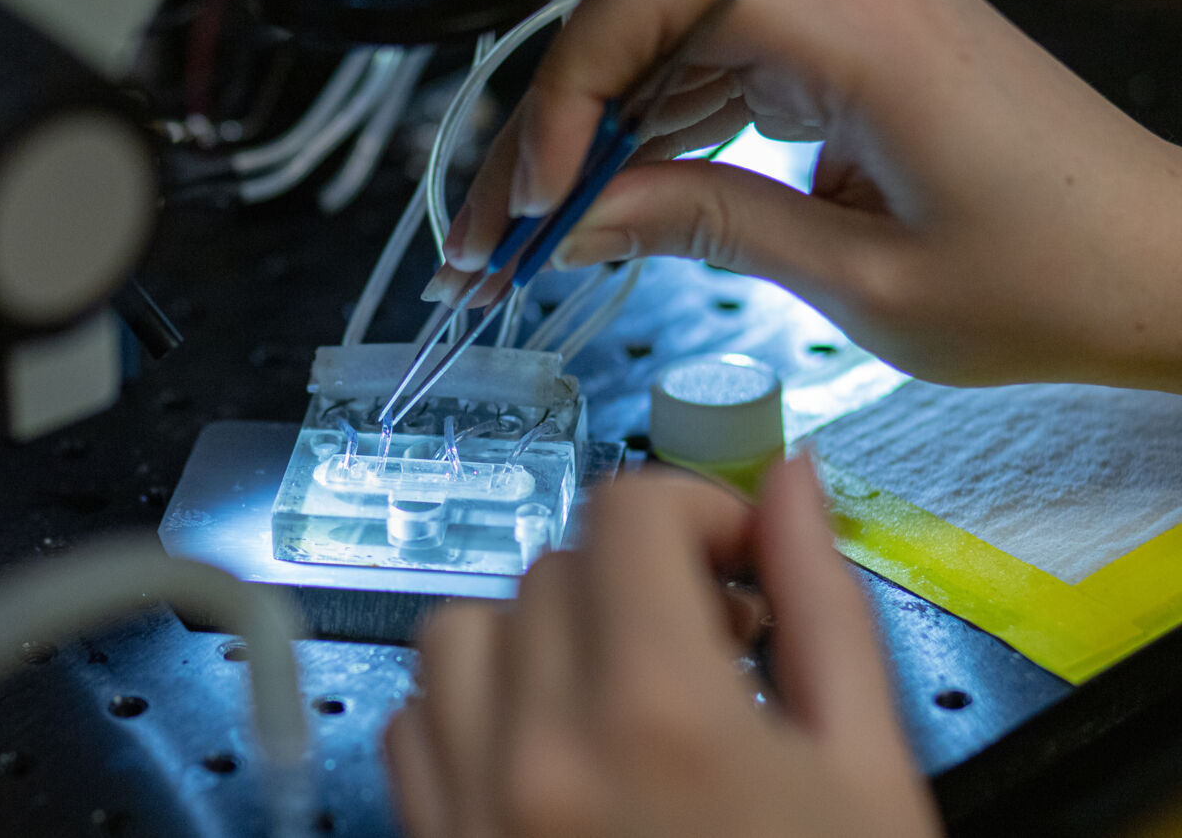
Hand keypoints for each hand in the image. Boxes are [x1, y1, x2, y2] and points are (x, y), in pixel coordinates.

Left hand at [384, 456, 941, 837]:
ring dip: (544, 628)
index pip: (629, 514)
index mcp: (659, 712)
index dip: (698, 514)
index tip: (741, 572)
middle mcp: (537, 747)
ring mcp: (467, 805)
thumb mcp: (866, 770)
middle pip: (556, 566)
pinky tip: (550, 746)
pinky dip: (476, 702)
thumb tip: (791, 480)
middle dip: (641, 580)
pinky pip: (417, 722)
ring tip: (620, 686)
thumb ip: (825, 605)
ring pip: (466, 628)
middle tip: (711, 649)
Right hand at [424, 0, 1181, 392]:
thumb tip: (579, 220)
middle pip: (638, 26)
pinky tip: (606, 206)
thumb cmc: (1047, 281)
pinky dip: (651, 142)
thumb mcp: (860, 280)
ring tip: (520, 241)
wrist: (1156, 271)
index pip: (657, 3)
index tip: (532, 201)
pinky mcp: (841, 54)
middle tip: (484, 240)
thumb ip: (708, 228)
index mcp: (859, 21)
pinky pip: (711, 75)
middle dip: (547, 134)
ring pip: (661, 55)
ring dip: (585, 146)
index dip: (568, 99)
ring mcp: (840, 16)